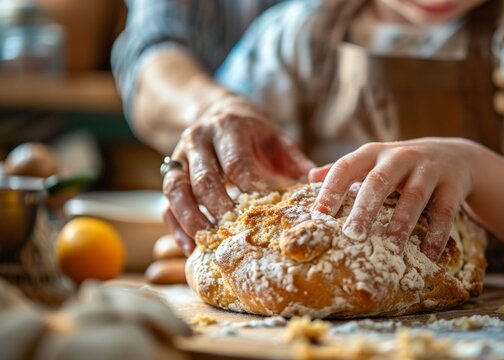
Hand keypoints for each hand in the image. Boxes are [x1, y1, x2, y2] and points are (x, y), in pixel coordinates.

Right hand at [163, 96, 313, 253]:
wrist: (219, 112)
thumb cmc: (255, 135)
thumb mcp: (278, 140)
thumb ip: (297, 163)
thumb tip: (320, 187)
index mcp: (230, 128)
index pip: (236, 164)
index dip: (249, 191)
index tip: (265, 214)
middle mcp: (200, 139)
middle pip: (204, 178)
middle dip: (218, 209)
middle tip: (234, 235)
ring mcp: (180, 156)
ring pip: (177, 189)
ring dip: (190, 219)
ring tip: (205, 244)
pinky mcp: (171, 173)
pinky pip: (166, 201)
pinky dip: (175, 225)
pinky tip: (189, 247)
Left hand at [309, 138, 478, 260]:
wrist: (457, 155)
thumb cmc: (402, 165)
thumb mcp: (375, 161)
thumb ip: (345, 169)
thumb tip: (308, 178)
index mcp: (374, 153)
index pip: (346, 167)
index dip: (331, 190)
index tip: (317, 216)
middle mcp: (400, 157)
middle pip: (379, 181)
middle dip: (365, 208)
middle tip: (352, 235)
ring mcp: (429, 169)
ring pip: (414, 196)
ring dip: (402, 223)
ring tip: (392, 248)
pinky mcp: (453, 185)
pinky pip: (445, 211)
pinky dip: (438, 234)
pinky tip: (429, 255)